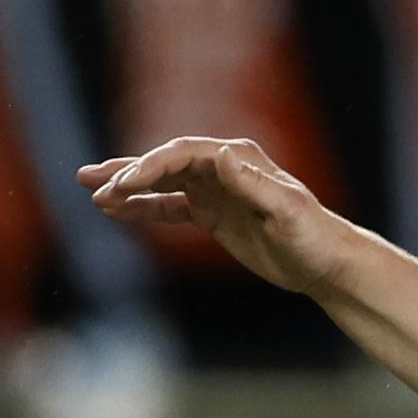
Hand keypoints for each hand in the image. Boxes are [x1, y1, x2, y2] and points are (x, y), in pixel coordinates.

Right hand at [82, 138, 351, 295]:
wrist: (326, 263)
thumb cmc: (313, 236)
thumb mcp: (286, 211)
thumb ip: (252, 182)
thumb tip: (219, 154)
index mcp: (238, 159)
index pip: (182, 154)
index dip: (149, 166)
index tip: (122, 185)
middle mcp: (223, 168)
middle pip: (165, 163)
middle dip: (127, 172)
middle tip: (90, 182)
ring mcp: (216, 191)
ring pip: (162, 184)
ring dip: (128, 189)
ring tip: (92, 194)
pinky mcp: (213, 215)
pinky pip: (170, 208)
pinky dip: (144, 210)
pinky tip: (118, 214)